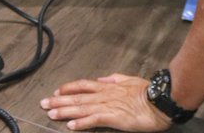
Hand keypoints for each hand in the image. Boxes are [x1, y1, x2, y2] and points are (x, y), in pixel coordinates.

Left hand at [41, 74, 171, 131]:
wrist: (160, 101)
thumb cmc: (147, 92)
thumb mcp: (129, 80)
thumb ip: (114, 79)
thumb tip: (102, 78)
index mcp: (108, 86)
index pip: (83, 85)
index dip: (68, 88)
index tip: (56, 92)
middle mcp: (104, 94)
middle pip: (77, 96)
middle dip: (59, 101)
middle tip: (43, 104)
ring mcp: (107, 105)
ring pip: (81, 107)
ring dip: (65, 111)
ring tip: (51, 114)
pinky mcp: (113, 117)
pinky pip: (93, 120)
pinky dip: (81, 122)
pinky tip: (70, 125)